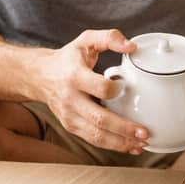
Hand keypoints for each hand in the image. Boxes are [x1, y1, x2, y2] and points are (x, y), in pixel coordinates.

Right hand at [38, 29, 146, 153]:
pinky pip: (92, 140)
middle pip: (100, 119)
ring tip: (141, 144)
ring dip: (120, 143)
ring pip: (96, 135)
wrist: (39, 76)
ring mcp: (69, 115)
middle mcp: (70, 99)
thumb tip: (132, 46)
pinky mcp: (70, 126)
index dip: (116, 91)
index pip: (99, 87)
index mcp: (75, 76)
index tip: (128, 89)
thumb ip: (109, 37)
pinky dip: (112, 146)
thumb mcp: (86, 40)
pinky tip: (128, 146)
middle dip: (124, 128)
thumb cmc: (67, 58)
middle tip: (145, 133)